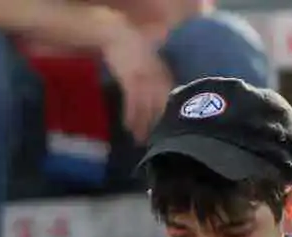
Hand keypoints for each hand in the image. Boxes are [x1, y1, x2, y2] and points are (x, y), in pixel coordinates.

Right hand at [101, 23, 172, 142]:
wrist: (119, 37)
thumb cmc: (136, 53)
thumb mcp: (152, 67)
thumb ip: (159, 83)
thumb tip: (165, 104)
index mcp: (165, 76)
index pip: (172, 102)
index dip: (171, 119)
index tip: (171, 136)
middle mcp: (158, 78)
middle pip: (162, 107)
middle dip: (159, 126)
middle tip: (156, 144)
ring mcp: (145, 79)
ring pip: (147, 107)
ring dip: (143, 125)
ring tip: (140, 141)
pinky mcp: (130, 79)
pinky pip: (132, 102)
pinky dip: (131, 115)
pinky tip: (128, 127)